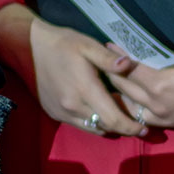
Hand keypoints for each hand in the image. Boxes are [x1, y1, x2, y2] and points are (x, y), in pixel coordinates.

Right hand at [0, 4, 141, 135]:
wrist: (29, 48)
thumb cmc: (63, 44)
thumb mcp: (88, 45)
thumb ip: (109, 59)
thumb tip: (129, 65)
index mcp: (84, 90)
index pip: (113, 119)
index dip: (131, 127)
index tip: (145, 129)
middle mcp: (72, 107)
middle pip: (105, 127)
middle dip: (123, 129)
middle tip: (138, 126)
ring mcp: (61, 113)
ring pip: (92, 129)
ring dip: (108, 127)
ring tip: (120, 119)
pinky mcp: (54, 114)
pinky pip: (79, 125)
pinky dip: (93, 122)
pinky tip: (99, 111)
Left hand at [106, 49, 173, 129]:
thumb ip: (159, 58)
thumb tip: (140, 52)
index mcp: (159, 80)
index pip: (126, 66)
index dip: (116, 54)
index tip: (110, 44)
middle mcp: (155, 101)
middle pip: (121, 85)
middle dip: (112, 71)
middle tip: (105, 59)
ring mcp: (159, 115)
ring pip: (127, 103)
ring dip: (118, 91)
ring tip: (113, 78)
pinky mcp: (167, 124)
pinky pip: (139, 116)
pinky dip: (131, 106)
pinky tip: (128, 98)